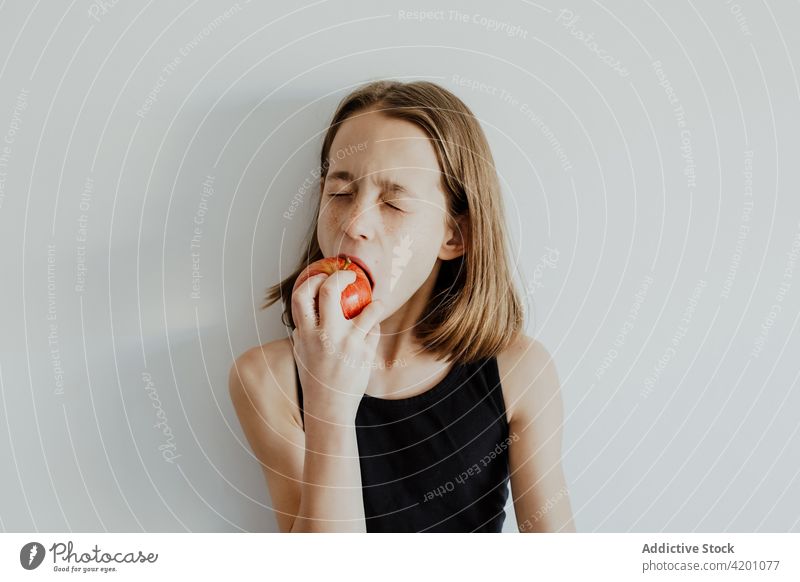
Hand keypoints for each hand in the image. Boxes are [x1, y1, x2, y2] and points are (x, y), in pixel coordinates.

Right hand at [290, 269, 383, 423]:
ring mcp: (346, 343)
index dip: (312, 280)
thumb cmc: (314, 379)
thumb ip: (302, 333)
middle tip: (350, 275)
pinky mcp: (364, 353)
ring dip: (374, 303)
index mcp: (305, 333)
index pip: (300, 295)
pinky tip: (373, 329)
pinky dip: (375, 326)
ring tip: (375, 303)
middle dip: (342, 276)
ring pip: (367, 310)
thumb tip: (305, 315)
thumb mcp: (301, 353)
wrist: (329, 408)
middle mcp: (324, 335)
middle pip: (330, 291)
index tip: (322, 277)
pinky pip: (374, 329)